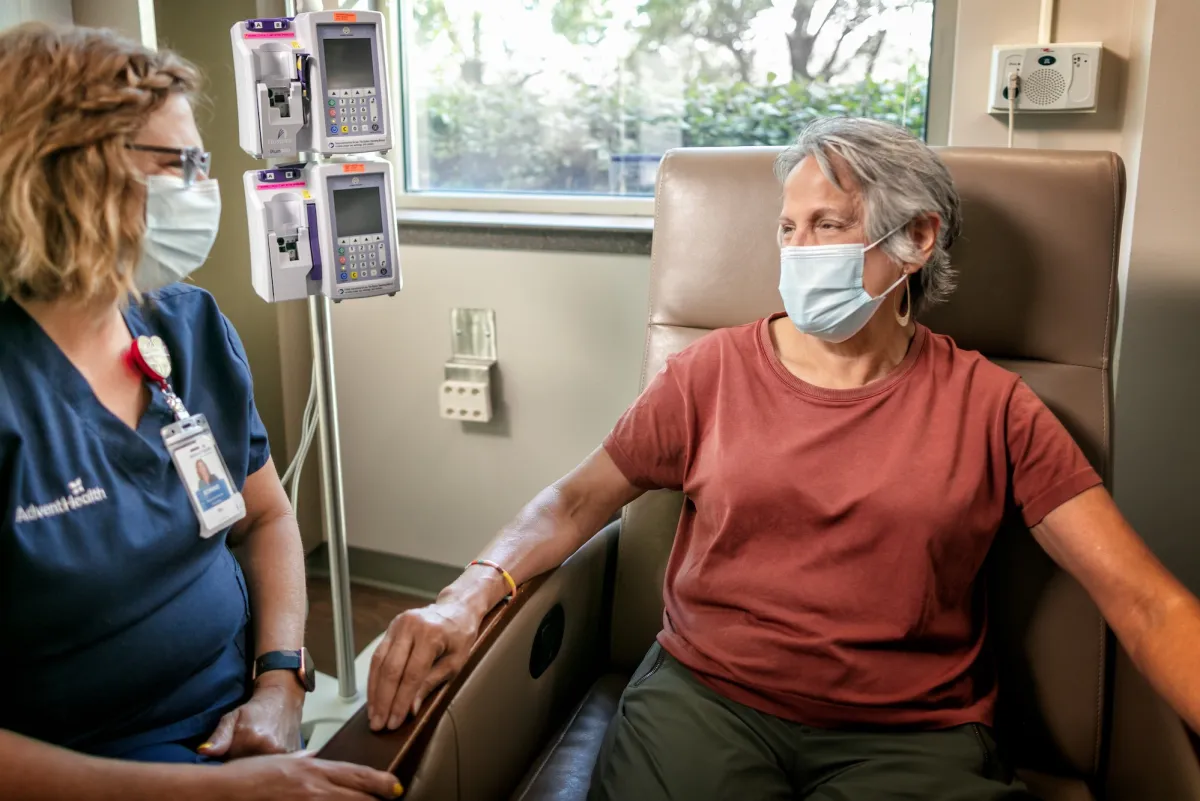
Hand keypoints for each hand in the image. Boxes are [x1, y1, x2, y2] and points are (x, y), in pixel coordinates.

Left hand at [200, 677, 304, 758]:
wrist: (283, 698)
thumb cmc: (255, 709)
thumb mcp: (232, 718)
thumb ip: (218, 737)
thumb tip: (203, 751)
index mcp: (251, 738)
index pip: (233, 765)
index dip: (230, 761)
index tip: (232, 752)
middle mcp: (269, 747)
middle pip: (249, 768)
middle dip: (244, 762)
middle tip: (246, 747)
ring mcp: (284, 752)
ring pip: (263, 768)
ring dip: (258, 762)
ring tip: (258, 746)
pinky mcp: (294, 754)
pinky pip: (277, 766)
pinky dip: (271, 762)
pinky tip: (269, 749)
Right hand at [211, 752, 402, 799]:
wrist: (227, 791)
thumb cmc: (250, 775)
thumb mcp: (284, 760)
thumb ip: (305, 759)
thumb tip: (317, 755)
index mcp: (315, 770)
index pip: (358, 774)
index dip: (381, 783)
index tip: (396, 787)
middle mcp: (315, 789)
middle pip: (359, 797)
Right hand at [367, 601, 480, 730]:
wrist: (457, 607)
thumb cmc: (461, 635)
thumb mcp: (456, 662)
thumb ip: (432, 683)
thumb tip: (410, 708)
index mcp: (431, 634)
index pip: (412, 674)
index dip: (401, 701)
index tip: (395, 722)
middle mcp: (410, 627)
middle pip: (391, 669)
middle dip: (384, 701)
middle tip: (379, 724)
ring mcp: (397, 625)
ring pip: (379, 663)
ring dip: (374, 692)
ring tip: (373, 715)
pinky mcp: (390, 628)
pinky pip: (378, 656)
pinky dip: (374, 678)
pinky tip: (373, 695)